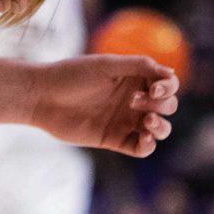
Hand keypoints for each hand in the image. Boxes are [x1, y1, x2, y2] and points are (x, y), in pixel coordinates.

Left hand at [26, 54, 179, 158]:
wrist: (42, 97)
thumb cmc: (72, 75)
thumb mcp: (105, 65)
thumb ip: (138, 66)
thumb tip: (171, 73)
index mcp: (134, 78)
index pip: (167, 84)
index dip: (168, 87)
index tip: (155, 88)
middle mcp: (133, 100)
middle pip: (167, 106)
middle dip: (161, 105)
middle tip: (135, 101)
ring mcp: (125, 121)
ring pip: (159, 128)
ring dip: (161, 126)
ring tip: (146, 122)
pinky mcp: (114, 140)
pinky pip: (141, 148)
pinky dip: (148, 145)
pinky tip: (143, 138)